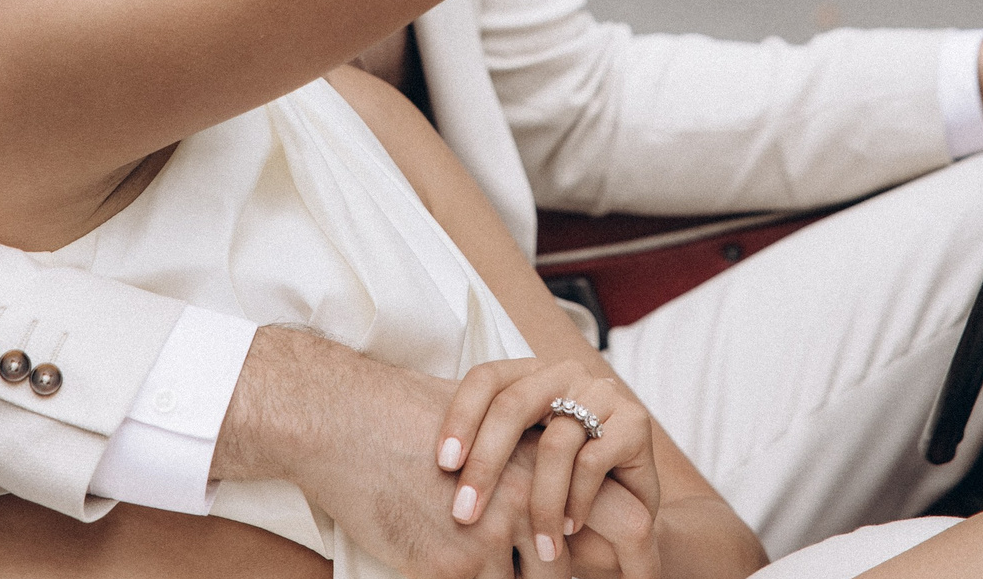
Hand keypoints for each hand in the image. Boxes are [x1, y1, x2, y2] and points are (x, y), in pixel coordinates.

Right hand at [214, 328, 665, 578]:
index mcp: (544, 462)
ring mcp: (493, 535)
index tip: (634, 576)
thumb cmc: (406, 419)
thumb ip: (522, 460)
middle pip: (571, 568)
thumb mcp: (485, 426)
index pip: (612, 520)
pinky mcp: (453, 565)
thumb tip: (546, 494)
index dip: (625, 555)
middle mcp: (529, 498)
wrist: (348, 423)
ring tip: (507, 573)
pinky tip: (462, 577)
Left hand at [438, 357, 661, 566]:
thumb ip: (481, 452)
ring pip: (555, 441)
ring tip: (533, 544)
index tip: (441, 464)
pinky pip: (594, 461)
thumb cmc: (555, 486)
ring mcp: (603, 394)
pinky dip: (576, 502)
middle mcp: (566, 375)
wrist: (624, 509)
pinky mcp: (636, 421)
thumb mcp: (514, 465)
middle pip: (514, 404)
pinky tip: (568, 528)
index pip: (486, 378)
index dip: (460, 416)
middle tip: (464, 514)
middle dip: (485, 464)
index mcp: (530, 375)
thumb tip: (415, 464)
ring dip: (539, 502)